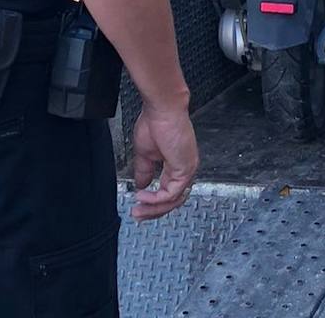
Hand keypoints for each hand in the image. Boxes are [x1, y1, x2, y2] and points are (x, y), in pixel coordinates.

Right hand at [130, 99, 198, 220]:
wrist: (161, 109)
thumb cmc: (155, 122)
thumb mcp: (145, 153)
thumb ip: (144, 171)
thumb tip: (141, 185)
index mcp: (177, 164)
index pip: (169, 192)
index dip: (153, 202)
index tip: (139, 206)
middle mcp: (185, 169)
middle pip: (172, 201)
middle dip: (153, 211)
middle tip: (137, 215)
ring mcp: (187, 170)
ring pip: (173, 201)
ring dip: (153, 208)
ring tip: (138, 209)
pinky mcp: (185, 169)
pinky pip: (171, 193)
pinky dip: (155, 199)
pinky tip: (143, 196)